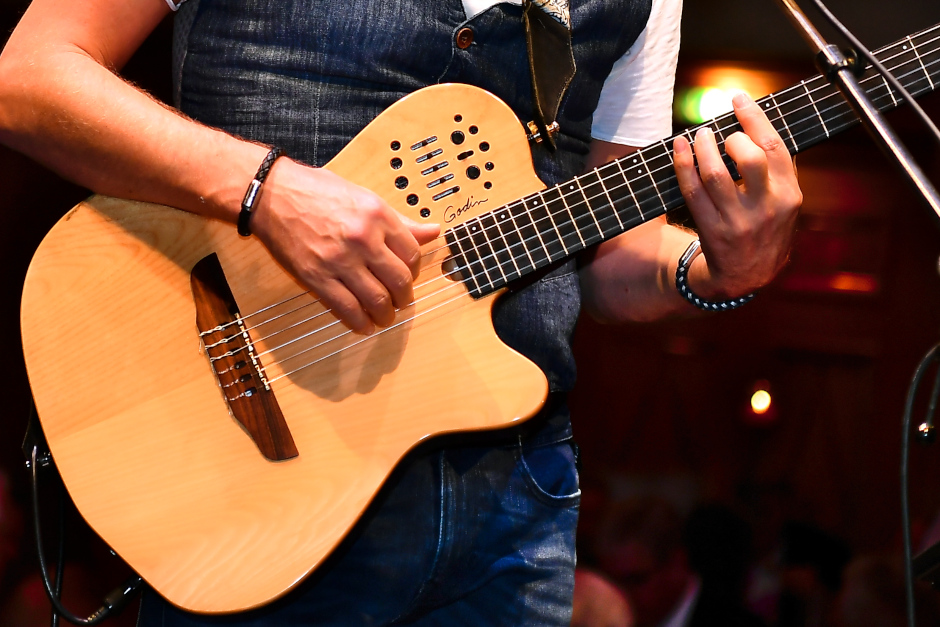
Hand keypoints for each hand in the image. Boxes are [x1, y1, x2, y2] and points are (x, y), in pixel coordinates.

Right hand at [251, 159, 439, 333]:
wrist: (271, 195)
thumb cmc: (317, 191)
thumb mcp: (364, 197)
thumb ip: (400, 221)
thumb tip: (434, 232)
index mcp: (378, 215)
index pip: (413, 254)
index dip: (414, 271)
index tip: (408, 276)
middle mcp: (363, 238)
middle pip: (400, 281)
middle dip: (404, 298)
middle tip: (400, 302)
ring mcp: (340, 260)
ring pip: (377, 300)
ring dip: (385, 315)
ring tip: (383, 318)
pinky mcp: (316, 277)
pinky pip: (346, 309)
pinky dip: (359, 323)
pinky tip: (363, 325)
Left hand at [672, 92, 801, 298]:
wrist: (747, 277)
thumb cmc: (765, 229)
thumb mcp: (785, 203)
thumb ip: (778, 170)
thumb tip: (756, 123)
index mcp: (789, 195)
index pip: (775, 147)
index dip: (754, 118)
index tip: (737, 98)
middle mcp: (767, 208)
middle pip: (750, 159)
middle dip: (731, 137)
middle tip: (720, 132)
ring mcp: (739, 222)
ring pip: (716, 175)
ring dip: (703, 148)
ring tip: (698, 135)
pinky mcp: (713, 232)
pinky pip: (693, 194)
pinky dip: (683, 166)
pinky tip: (679, 148)